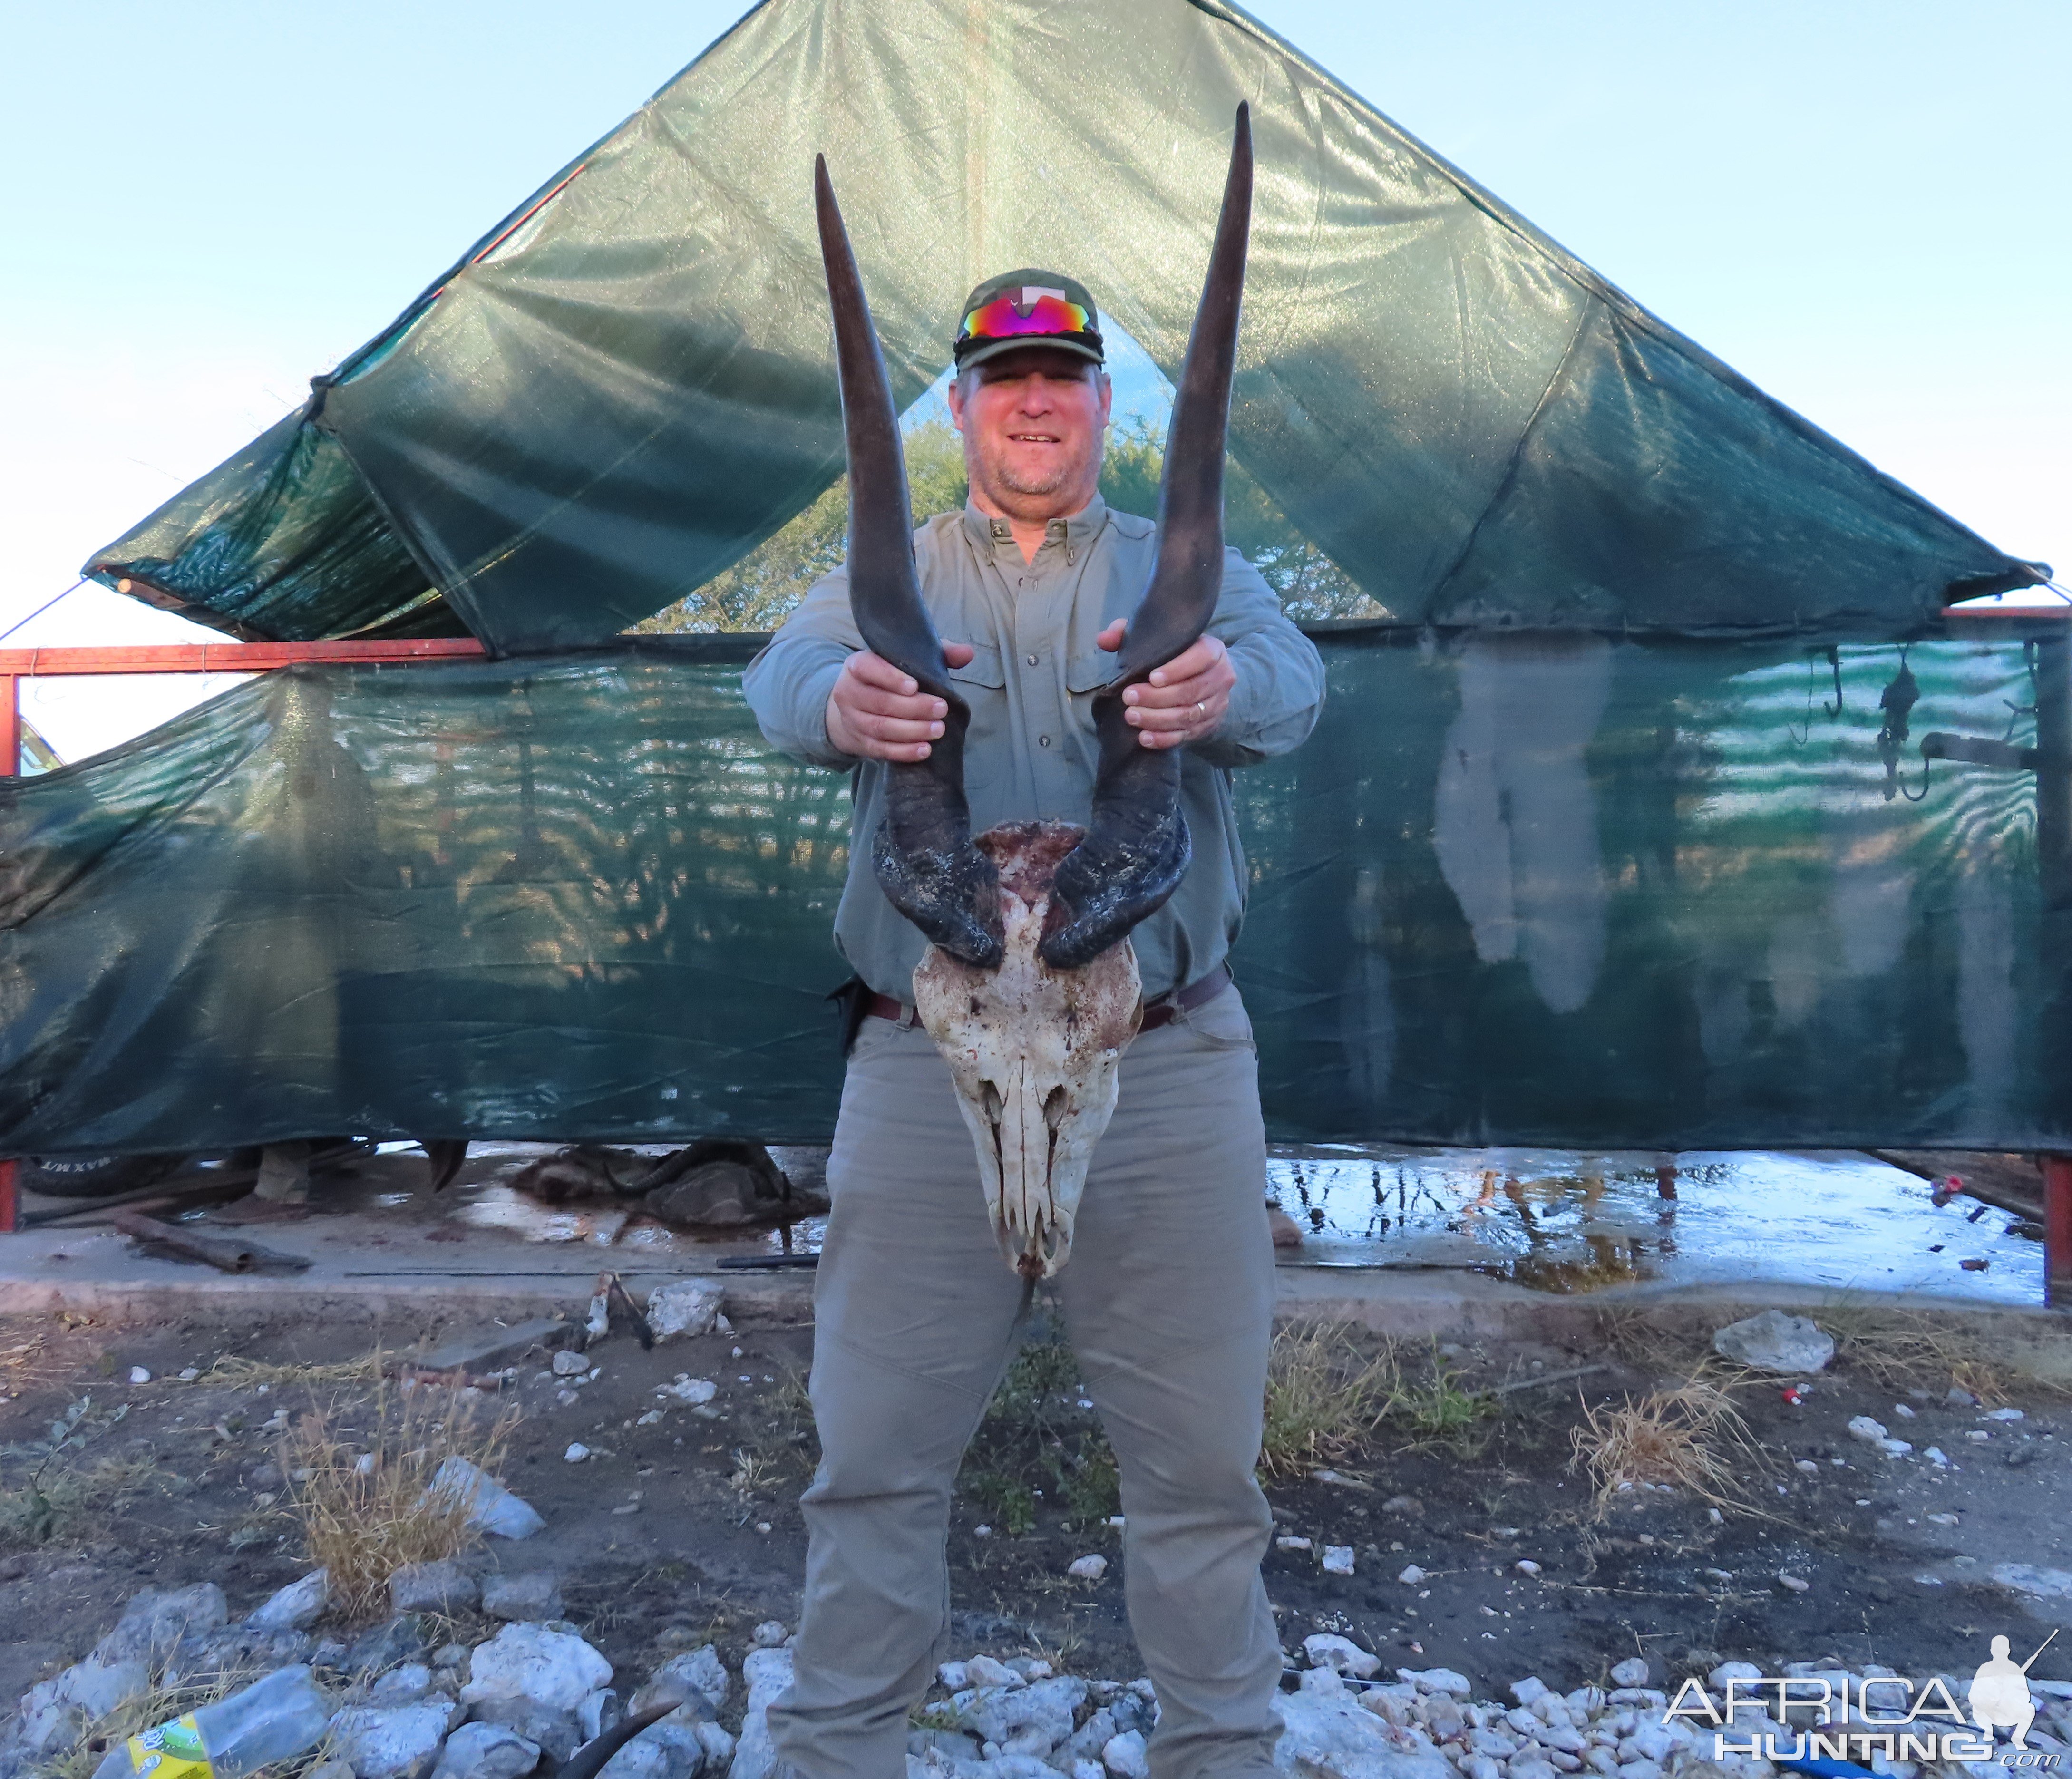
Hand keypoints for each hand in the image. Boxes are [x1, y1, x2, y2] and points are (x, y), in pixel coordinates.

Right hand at [825, 644, 975, 760]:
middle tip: (941, 709)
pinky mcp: (860, 742)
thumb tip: (967, 653)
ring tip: (938, 730)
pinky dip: (904, 752)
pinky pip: (881, 749)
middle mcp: (848, 691)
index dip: (890, 678)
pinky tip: (925, 750)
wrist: (854, 706)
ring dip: (912, 731)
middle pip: (880, 702)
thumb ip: (938, 653)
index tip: (915, 686)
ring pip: (880, 727)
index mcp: (858, 665)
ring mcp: (852, 719)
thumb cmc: (889, 677)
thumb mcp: (907, 659)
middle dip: (914, 708)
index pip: (868, 668)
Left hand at [1097, 620, 1234, 748]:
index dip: (1177, 669)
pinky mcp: (1209, 725)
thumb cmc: (1177, 654)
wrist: (1209, 677)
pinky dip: (1164, 738)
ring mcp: (1217, 704)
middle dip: (1157, 697)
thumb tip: (1103, 639)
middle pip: (1191, 690)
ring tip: (1132, 716)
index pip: (1200, 658)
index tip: (1151, 677)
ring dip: (1157, 719)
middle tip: (1129, 697)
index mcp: (1213, 650)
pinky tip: (1144, 737)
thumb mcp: (1159, 638)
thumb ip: (1129, 633)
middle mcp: (1221, 677)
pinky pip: (1187, 735)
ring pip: (1188, 715)